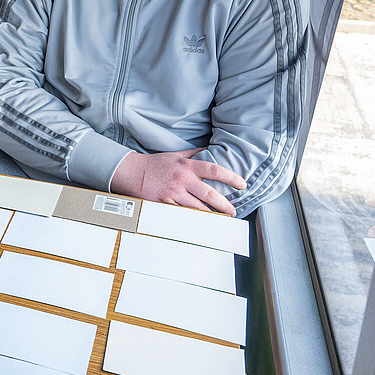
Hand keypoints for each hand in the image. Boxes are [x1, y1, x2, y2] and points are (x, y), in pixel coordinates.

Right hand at [110, 149, 244, 215]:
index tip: (243, 184)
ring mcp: (173, 192)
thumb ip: (193, 154)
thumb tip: (209, 150)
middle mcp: (182, 178)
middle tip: (233, 211)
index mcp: (187, 165)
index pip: (214, 170)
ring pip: (197, 207)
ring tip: (221, 220)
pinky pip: (182, 214)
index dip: (231, 177)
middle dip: (225, 204)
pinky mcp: (164, 203)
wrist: (131, 172)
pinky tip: (200, 224)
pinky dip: (192, 219)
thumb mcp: (175, 155)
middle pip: (210, 193)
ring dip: (211, 215)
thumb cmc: (154, 164)